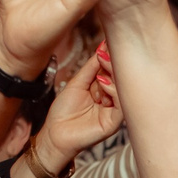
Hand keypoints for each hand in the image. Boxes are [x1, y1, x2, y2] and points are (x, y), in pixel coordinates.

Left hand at [33, 47, 121, 170]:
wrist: (54, 135)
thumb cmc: (64, 112)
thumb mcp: (77, 83)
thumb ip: (92, 67)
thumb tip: (103, 47)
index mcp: (106, 92)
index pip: (114, 72)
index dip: (112, 58)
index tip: (109, 42)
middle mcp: (112, 101)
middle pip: (121, 80)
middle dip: (114, 64)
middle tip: (106, 53)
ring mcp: (114, 112)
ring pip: (123, 91)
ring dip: (113, 76)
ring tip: (102, 69)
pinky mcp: (113, 123)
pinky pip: (120, 105)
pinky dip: (112, 91)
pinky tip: (102, 83)